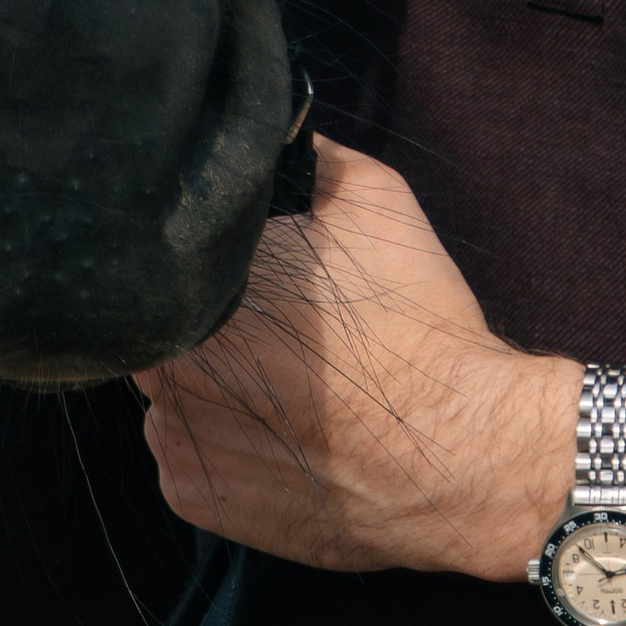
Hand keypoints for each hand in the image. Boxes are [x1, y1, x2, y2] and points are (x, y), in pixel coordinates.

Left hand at [138, 142, 574, 581]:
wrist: (461, 453)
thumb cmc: (418, 328)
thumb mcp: (376, 203)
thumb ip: (313, 156)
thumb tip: (289, 126)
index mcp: (200, 290)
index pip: (170, 262)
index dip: (213, 266)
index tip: (259, 280)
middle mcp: (165, 369)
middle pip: (164, 328)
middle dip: (211, 325)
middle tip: (277, 331)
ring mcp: (172, 440)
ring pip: (169, 394)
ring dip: (208, 387)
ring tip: (284, 387)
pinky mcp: (191, 499)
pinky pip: (185, 456)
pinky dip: (220, 447)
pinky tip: (280, 436)